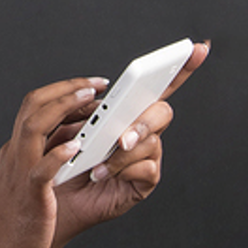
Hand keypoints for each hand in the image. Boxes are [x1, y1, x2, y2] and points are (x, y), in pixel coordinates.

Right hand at [0, 76, 108, 247]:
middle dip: (67, 89)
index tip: (89, 87)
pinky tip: (77, 147)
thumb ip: (45, 160)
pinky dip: (58, 154)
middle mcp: (14, 155)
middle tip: (96, 84)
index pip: (34, 107)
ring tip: (90, 100)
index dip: (62, 91)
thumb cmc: (16, 225)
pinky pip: (41, 169)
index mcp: (16, 151)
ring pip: (33, 126)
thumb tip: (74, 140)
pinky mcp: (29, 196)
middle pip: (33, 105)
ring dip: (64, 107)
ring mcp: (19, 173)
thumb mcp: (28, 183)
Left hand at [49, 40, 209, 247]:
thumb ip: (84, 112)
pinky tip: (100, 174)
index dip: (181, 66)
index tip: (197, 48)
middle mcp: (140, 130)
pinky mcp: (143, 181)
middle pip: (161, 111)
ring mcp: (145, 155)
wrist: (50, 199)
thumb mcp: (66, 128)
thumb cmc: (59, 162)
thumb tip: (98, 97)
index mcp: (124, 110)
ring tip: (99, 162)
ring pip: (152, 141)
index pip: (157, 84)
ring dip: (123, 151)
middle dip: (144, 122)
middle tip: (122, 137)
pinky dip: (121, 170)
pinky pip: (146, 168)